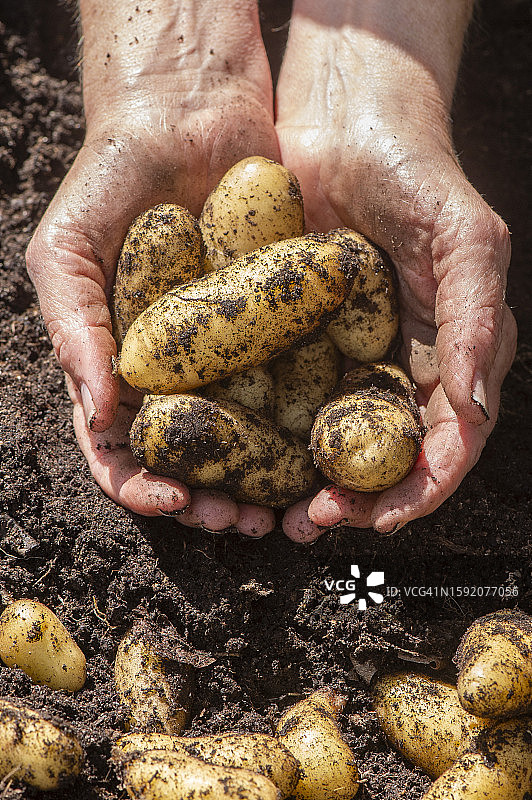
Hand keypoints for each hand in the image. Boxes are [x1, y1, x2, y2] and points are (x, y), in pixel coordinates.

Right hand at [26, 0, 277, 535]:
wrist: (186, 114)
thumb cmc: (110, 182)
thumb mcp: (67, 251)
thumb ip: (73, 330)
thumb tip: (101, 417)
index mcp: (116, 368)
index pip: (120, 451)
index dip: (143, 486)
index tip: (177, 501)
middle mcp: (173, 372)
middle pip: (190, 460)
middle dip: (214, 501)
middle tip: (246, 523)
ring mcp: (227, 354)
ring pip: (247, 437)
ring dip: (263, 481)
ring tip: (290, 507)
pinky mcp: (276, 327)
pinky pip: (291, 383)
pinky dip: (303, 423)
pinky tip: (324, 447)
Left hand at [276, 0, 516, 540]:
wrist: (346, 120)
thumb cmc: (420, 173)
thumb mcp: (465, 239)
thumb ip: (475, 322)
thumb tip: (472, 411)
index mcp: (449, 356)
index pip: (446, 444)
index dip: (419, 489)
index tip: (381, 518)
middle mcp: (398, 368)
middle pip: (384, 458)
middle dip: (357, 502)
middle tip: (314, 523)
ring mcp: (345, 357)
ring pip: (329, 442)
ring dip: (307, 485)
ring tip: (276, 514)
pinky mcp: (295, 339)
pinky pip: (283, 399)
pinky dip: (268, 436)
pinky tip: (242, 458)